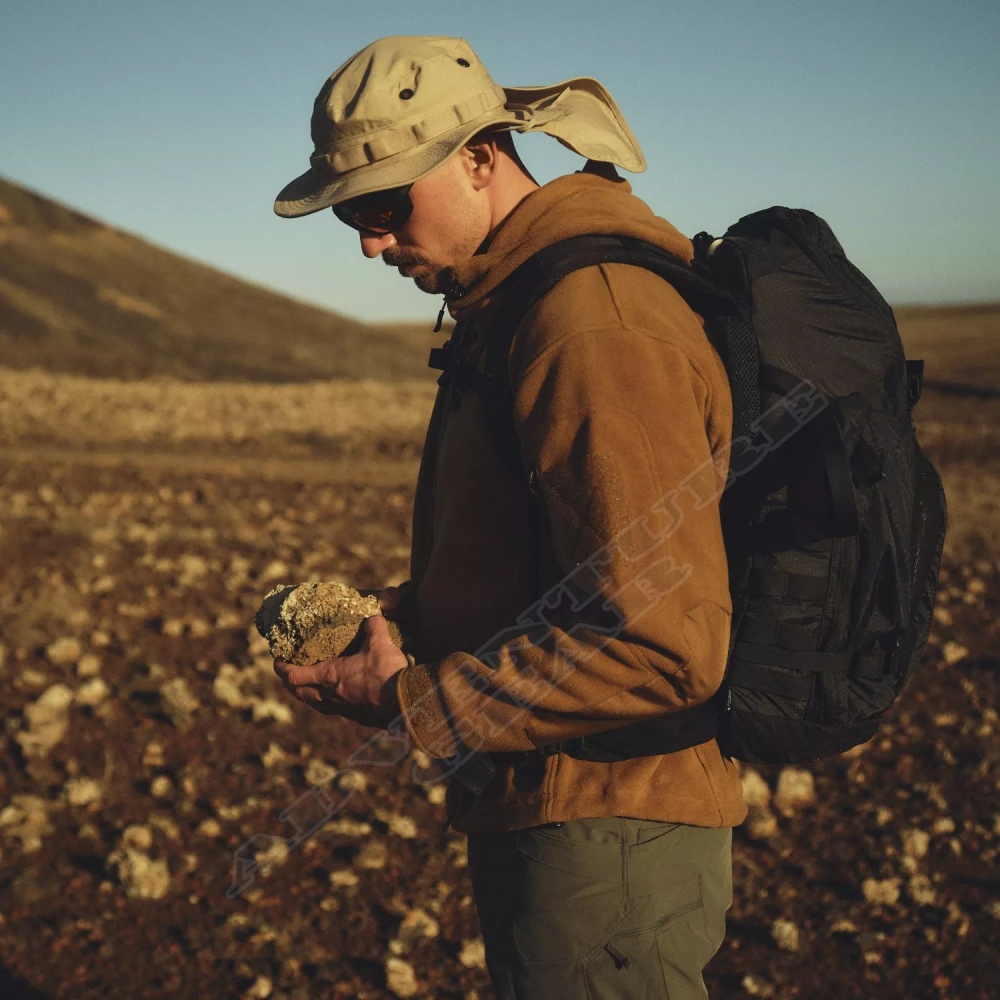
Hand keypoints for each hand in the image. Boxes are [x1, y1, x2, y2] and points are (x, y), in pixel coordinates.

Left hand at [273, 615, 408, 728]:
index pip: (294, 675)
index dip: (282, 668)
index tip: (276, 661)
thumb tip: (373, 615)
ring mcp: (343, 709)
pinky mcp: (358, 717)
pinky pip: (334, 711)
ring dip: (307, 696)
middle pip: (300, 693)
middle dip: (290, 684)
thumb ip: (373, 626)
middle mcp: (331, 695)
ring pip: (316, 704)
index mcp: (330, 676)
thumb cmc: (387, 673)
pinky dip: (327, 703)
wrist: (406, 702)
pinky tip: (336, 698)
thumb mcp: (380, 642)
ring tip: (307, 689)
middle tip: (287, 675)